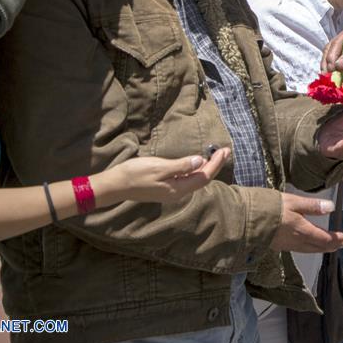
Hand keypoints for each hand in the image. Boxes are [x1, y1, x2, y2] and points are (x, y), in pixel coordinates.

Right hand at [97, 149, 229, 204]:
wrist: (116, 185)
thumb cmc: (136, 174)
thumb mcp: (159, 167)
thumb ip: (180, 165)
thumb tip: (200, 161)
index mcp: (178, 188)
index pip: (204, 176)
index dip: (216, 163)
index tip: (225, 150)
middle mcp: (178, 192)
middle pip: (202, 179)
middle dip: (215, 164)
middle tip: (226, 150)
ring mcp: (171, 191)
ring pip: (195, 180)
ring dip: (207, 167)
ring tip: (216, 155)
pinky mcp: (165, 187)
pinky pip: (187, 179)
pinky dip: (196, 170)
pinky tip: (197, 163)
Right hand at [270, 193, 342, 252]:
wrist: (245, 221)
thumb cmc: (270, 207)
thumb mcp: (292, 201)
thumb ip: (312, 206)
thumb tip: (331, 207)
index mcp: (303, 231)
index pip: (324, 238)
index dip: (335, 239)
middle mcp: (297, 242)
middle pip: (318, 247)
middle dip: (331, 246)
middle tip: (341, 244)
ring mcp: (287, 245)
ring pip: (309, 249)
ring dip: (320, 248)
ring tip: (328, 246)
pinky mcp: (278, 246)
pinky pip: (299, 249)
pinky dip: (309, 248)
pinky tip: (307, 244)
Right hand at [320, 26, 342, 80]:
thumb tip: (337, 65)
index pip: (335, 44)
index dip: (331, 57)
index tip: (332, 69)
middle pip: (330, 53)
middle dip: (330, 66)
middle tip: (331, 77)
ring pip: (333, 62)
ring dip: (335, 72)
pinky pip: (339, 70)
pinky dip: (342, 76)